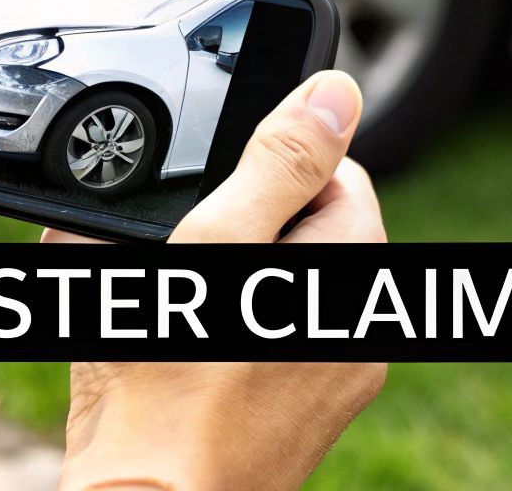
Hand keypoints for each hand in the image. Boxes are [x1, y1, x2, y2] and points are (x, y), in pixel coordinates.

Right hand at [46, 71, 387, 490]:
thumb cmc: (177, 382)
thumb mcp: (221, 243)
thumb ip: (282, 162)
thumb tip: (338, 91)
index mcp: (356, 271)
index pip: (336, 172)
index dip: (266, 165)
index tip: (209, 192)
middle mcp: (358, 328)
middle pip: (295, 228)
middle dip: (228, 221)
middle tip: (168, 247)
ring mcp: (325, 381)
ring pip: (265, 283)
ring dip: (209, 273)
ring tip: (153, 294)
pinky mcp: (286, 419)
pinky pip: (250, 341)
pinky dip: (206, 328)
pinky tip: (154, 343)